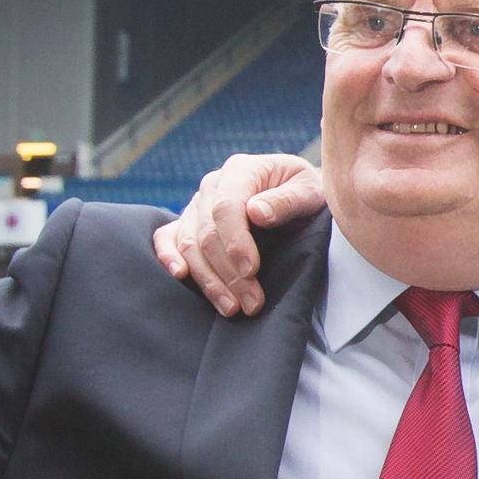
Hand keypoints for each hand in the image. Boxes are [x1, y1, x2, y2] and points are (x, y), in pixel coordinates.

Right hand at [154, 149, 329, 315]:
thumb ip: (287, 200)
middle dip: (228, 273)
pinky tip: (180, 276)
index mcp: (241, 170)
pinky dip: (168, 256)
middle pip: (207, 233)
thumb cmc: (307, 194)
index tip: (251, 271)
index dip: (235, 242)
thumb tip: (255, 212)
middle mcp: (213, 185)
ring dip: (208, 280)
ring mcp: (198, 204)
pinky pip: (167, 237)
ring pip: (189, 243)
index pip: (226, 208)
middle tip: (251, 304)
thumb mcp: (311, 191)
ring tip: (232, 308)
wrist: (299, 197)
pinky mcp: (189, 222)